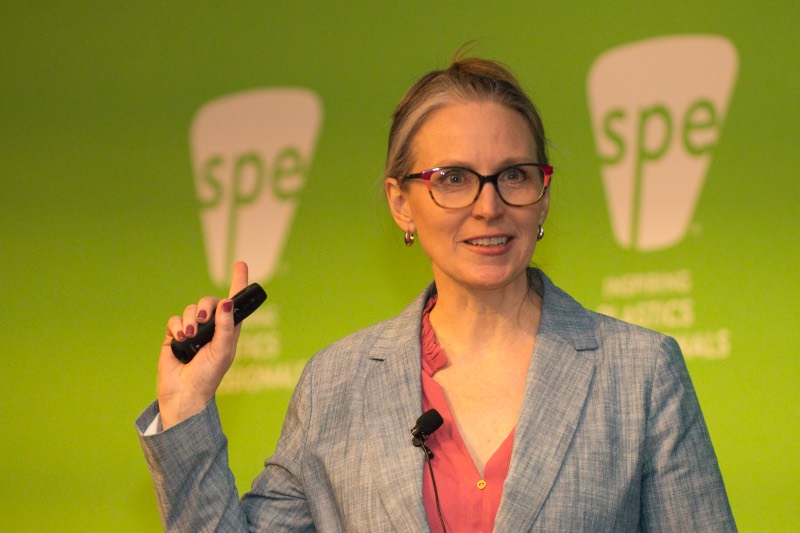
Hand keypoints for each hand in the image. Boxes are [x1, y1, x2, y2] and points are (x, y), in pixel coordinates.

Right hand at [157, 261, 248, 429]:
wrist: (184, 393)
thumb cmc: (209, 375)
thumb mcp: (223, 350)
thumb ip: (226, 326)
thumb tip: (227, 301)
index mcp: (228, 330)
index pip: (234, 302)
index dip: (238, 282)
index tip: (241, 264)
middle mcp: (212, 328)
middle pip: (209, 302)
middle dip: (206, 305)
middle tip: (204, 318)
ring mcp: (193, 331)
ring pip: (191, 310)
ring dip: (190, 319)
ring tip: (189, 336)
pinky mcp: (175, 336)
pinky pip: (175, 320)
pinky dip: (176, 326)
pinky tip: (179, 337)